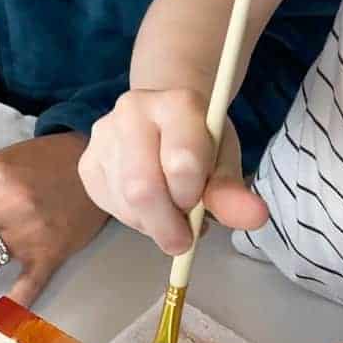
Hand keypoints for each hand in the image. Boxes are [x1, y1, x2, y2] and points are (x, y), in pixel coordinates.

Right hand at [78, 88, 267, 255]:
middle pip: (142, 189)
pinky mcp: (87, 163)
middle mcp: (131, 112)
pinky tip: (146, 207)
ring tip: (169, 214)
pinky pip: (108, 207)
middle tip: (182, 239)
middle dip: (166, 225)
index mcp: (175, 102)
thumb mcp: (223, 161)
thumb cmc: (198, 141)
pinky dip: (132, 219)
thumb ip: (232, 191)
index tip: (199, 202)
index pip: (181, 163)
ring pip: (124, 204)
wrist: (163, 116)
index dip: (192, 195)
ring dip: (151, 225)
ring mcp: (102, 137)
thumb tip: (255, 218)